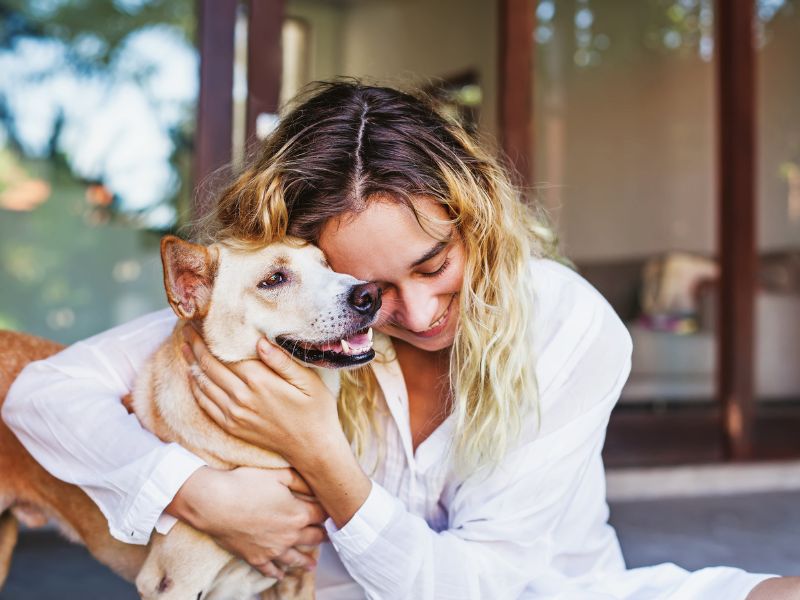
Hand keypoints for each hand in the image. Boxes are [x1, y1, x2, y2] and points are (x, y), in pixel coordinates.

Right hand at [167, 466, 326, 578]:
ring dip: (306, 561)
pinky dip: (277, 573)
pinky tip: (280, 575)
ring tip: (312, 565)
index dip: (327, 512)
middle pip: (313, 537)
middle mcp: (290, 535)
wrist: (215, 504)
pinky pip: (270, 569)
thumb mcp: (277, 474)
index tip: (331, 512)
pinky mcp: (256, 558)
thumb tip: (315, 484)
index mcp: (299, 513)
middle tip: (327, 537)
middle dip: (322, 536)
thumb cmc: (245, 484)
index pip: (321, 514)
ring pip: (295, 558)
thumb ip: (300, 480)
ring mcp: (273, 550)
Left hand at [181, 327, 343, 465]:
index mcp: (260, 381)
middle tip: (187, 328)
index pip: (225, 353)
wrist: (312, 448)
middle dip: (196, 345)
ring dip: (191, 363)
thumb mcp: (308, 381)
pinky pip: (205, 404)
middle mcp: (242, 397)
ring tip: (184, 346)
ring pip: (203, 384)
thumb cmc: (316, 411)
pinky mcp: (232, 426)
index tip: (201, 321)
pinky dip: (196, 387)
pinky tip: (193, 376)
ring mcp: (234, 414)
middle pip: (210, 366)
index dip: (210, 337)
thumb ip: (282, 361)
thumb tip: (259, 340)